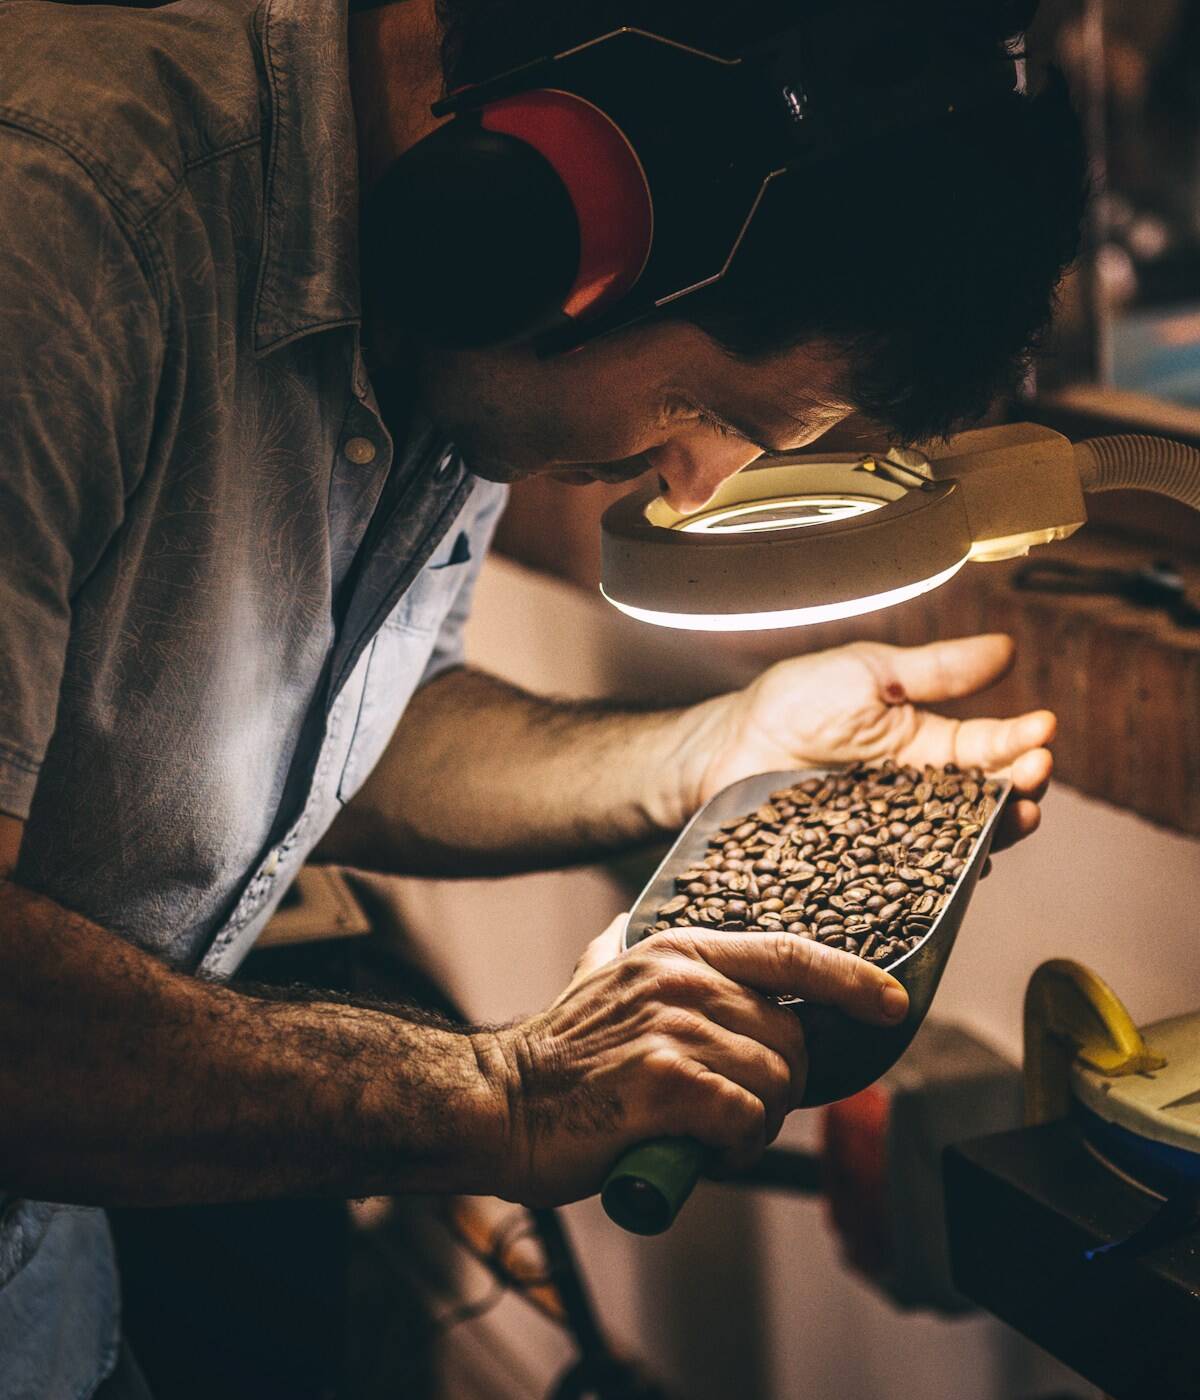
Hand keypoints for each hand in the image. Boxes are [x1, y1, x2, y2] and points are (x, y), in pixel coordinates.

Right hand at [477, 914, 907, 1206]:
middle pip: (790, 1036)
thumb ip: (630, 954)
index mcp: (678, 952)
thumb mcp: (597, 977)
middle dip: (780, 1085)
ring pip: (774, 1081)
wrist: (500, 1103)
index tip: (892, 1002)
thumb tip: (640, 933)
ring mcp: (674, 1029)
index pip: (789, 953)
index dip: (851, 978)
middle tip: (737, 1111)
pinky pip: (745, 1117)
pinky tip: (702, 1146)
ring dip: (757, 1121)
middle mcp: (682, 981)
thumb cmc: (557, 1056)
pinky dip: (737, 1143)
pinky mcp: (665, 1083)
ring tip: (712, 1131)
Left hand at [681, 634, 1052, 853]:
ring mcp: (896, 837)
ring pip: (960, 845)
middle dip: (1021, 789)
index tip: (1044, 728)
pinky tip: (965, 870)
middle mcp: (921, 797)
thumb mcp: (870, 674)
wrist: (728, 748)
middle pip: (987, 802)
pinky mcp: (865, 868)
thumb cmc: (794, 703)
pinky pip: (911, 879)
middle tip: (1035, 775)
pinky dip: (942, 877)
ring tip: (1017, 819)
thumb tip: (1007, 649)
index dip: (1021, 739)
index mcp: (928, 746)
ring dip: (997, 835)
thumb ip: (937, 671)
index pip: (989, 746)